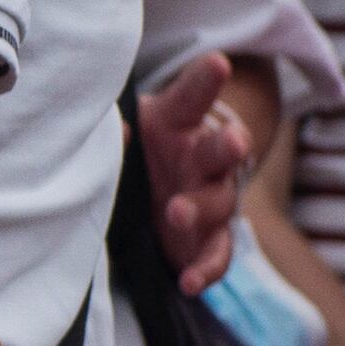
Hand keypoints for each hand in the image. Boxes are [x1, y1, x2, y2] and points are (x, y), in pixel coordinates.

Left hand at [135, 50, 248, 290]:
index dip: (206, 80)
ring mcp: (214, 197)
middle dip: (228, 145)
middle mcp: (204, 156)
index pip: (193, 96)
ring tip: (176, 213)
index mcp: (181, 121)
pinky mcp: (212, 237)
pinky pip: (218, 254)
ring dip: (200, 207)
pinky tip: (190, 283)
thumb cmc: (140, 147)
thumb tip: (113, 137)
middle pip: (223, 149)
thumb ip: (116, 135)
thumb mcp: (124, 131)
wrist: (160, 183)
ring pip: (220, 202)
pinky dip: (207, 270)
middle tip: (232, 142)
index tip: (217, 62)